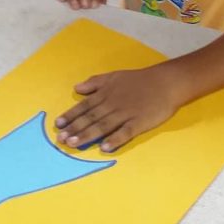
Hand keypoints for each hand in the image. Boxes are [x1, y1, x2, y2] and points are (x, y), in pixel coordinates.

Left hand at [55, 67, 180, 152]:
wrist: (165, 82)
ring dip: (87, 135)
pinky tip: (104, 147)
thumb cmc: (139, 80)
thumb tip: (76, 88)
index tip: (58, 125)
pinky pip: (125, 133)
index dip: (71, 116)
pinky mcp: (139, 123)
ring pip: (103, 126)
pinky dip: (114, 139)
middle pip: (90, 118)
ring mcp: (125, 114)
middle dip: (74, 129)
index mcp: (105, 93)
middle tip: (61, 139)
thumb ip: (95, 82)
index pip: (84, 106)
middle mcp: (112, 104)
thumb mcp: (114, 76)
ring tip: (74, 144)